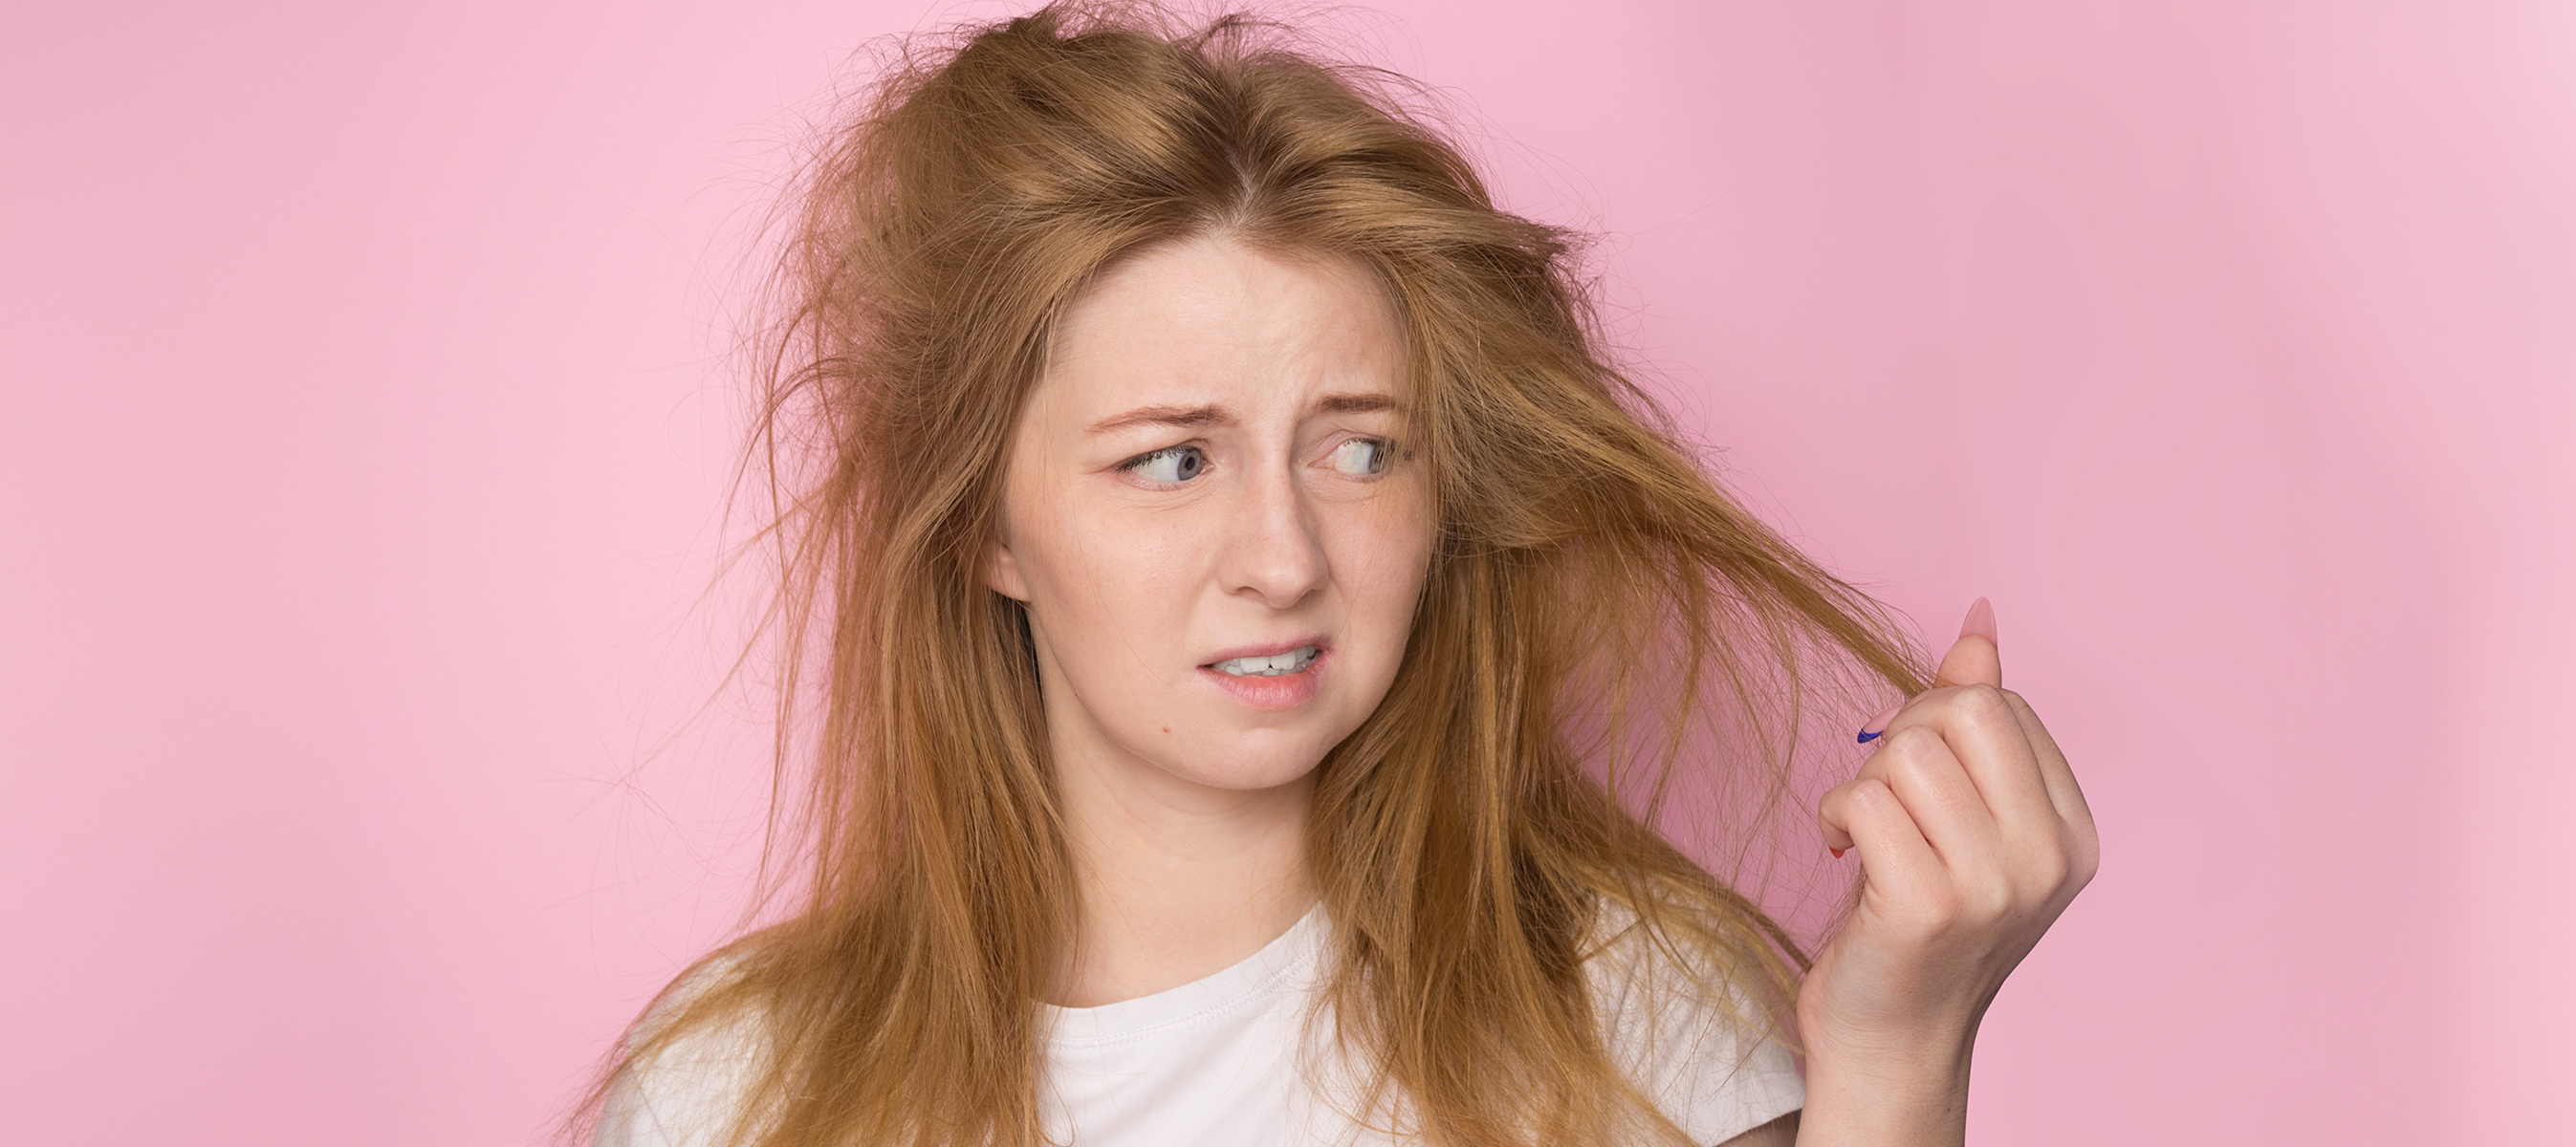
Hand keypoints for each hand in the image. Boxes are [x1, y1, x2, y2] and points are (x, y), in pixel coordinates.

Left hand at [1795, 599, 2098, 1144]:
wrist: (1892, 1037)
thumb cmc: (1916, 918)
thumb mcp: (1960, 814)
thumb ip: (1976, 718)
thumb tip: (1978, 622)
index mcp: (2071, 830)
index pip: (2001, 703)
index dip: (1932, 716)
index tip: (1908, 771)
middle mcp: (2049, 857)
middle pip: (1961, 711)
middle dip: (1900, 736)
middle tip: (1881, 794)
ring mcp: (1995, 886)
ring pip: (1907, 752)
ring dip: (1862, 782)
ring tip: (1865, 833)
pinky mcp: (1929, 909)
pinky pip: (1864, 800)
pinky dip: (1835, 815)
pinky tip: (1842, 854)